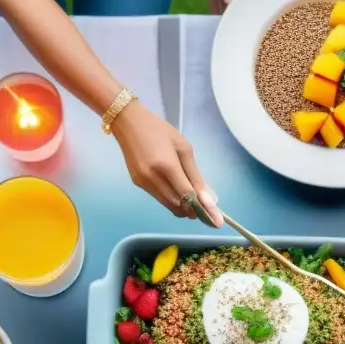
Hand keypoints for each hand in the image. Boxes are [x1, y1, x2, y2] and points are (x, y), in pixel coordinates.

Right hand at [111, 100, 222, 225]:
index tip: (216, 220)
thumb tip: (208, 198)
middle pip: (177, 205)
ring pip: (167, 205)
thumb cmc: (159, 130)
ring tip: (193, 201)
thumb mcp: (183, 148)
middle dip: (193, 211)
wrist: (128, 123)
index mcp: (167, 166)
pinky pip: (159, 197)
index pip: (188, 195)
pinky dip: (171, 199)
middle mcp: (153, 178)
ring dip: (182, 207)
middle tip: (205, 209)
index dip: (203, 208)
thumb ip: (195, 175)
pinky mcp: (137, 184)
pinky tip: (176, 190)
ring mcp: (143, 183)